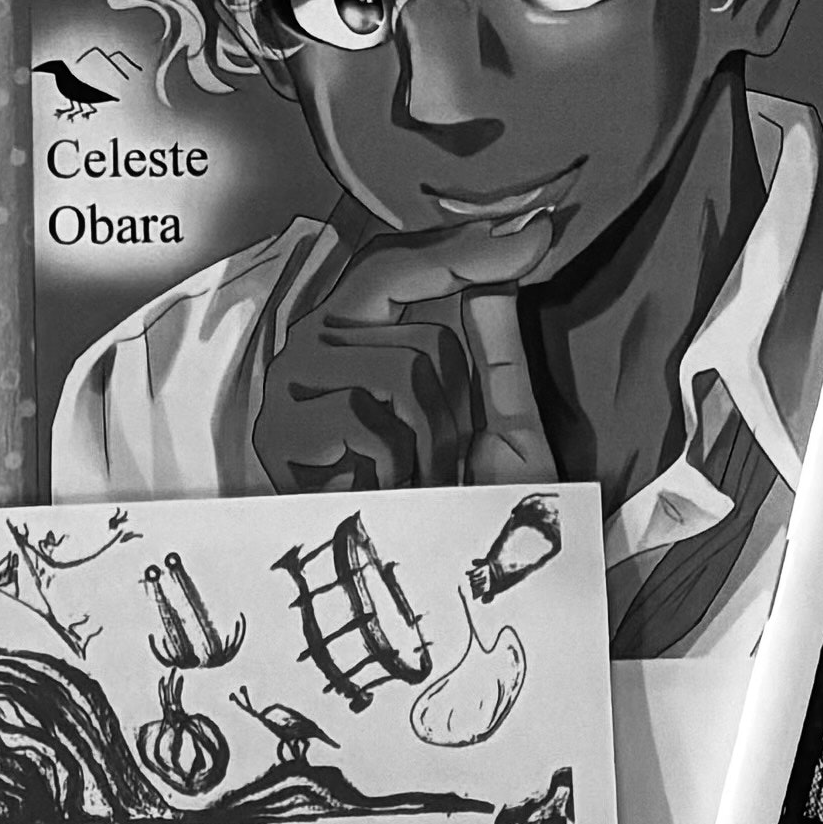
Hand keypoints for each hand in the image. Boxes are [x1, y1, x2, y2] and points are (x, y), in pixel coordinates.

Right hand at [246, 206, 562, 491]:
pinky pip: (365, 417)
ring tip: (415, 481)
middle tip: (445, 456)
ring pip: (400, 370)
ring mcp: (290, 388)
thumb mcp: (494, 424)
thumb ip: (494, 346)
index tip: (540, 235)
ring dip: (431, 439)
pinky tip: (384, 493)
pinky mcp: (282, 431)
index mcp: (359, 337)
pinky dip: (394, 465)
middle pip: (416, 323)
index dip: (468, 250)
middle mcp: (316, 349)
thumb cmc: (458, 512)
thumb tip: (502, 261)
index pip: (402, 266)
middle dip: (455, 394)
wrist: (432, 587)